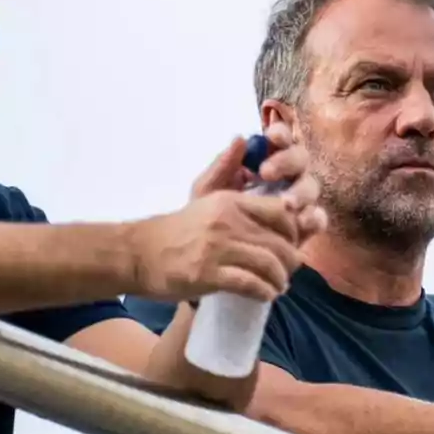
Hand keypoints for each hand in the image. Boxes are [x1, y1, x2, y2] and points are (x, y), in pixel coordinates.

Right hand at [129, 125, 325, 302]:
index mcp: (230, 202)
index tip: (290, 243)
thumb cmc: (176, 228)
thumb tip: (241, 138)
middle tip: (288, 271)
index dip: (294, 231)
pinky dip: (263, 292)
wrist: (140, 253)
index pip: (281, 212)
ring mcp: (217, 249)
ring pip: (268, 265)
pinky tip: (263, 295)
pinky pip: (250, 284)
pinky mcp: (208, 274)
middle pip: (280, 243)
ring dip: (279, 280)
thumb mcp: (202, 193)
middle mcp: (227, 222)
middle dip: (290, 262)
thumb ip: (224, 168)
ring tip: (277, 285)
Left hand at [190, 122, 326, 241]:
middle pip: (299, 159)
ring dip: (301, 192)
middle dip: (287, 162)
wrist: (215, 252)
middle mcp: (286, 175)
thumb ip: (222, 166)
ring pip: (311, 187)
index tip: (271, 137)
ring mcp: (299, 199)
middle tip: (267, 172)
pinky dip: (314, 218)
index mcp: (264, 159)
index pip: (279, 139)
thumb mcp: (208, 190)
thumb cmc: (211, 213)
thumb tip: (239, 138)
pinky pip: (318, 218)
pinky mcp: (305, 225)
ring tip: (285, 203)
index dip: (280, 134)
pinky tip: (302, 223)